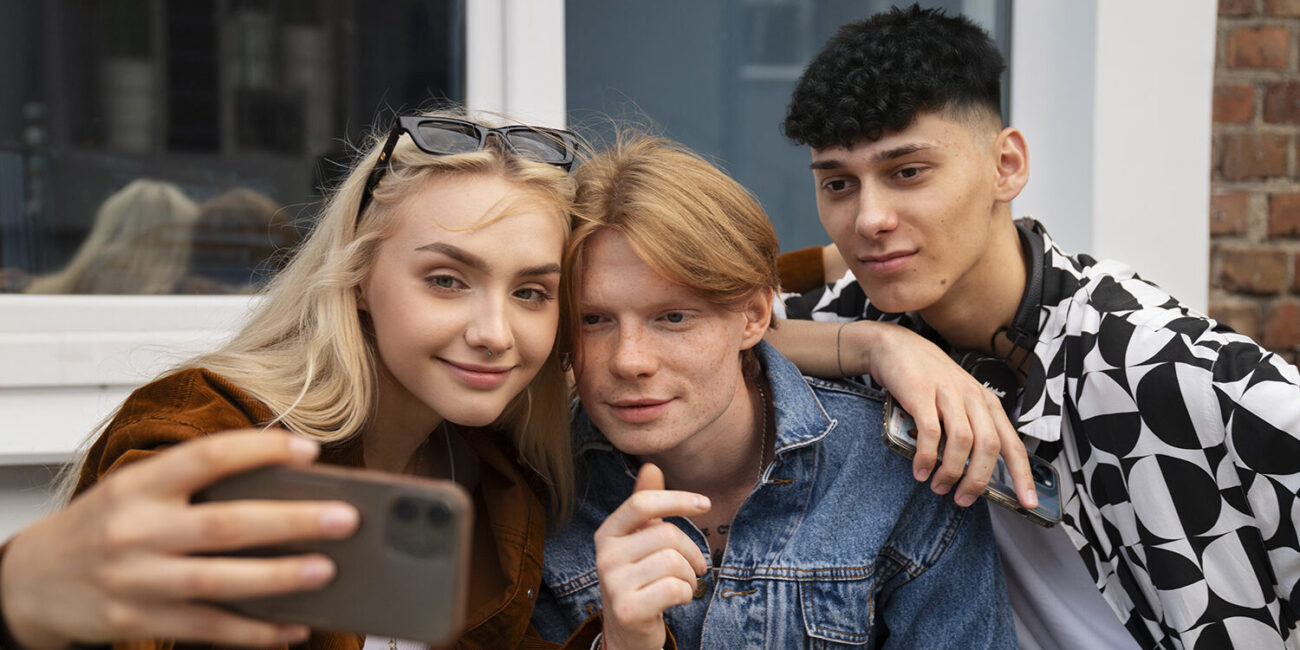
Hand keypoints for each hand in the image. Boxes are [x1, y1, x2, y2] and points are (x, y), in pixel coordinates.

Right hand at [0, 429, 360, 648]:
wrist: (30, 580)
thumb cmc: (100, 527)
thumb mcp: (135, 490)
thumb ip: (193, 484)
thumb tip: (282, 482)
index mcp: (140, 484)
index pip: (208, 457)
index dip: (262, 451)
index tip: (309, 449)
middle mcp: (137, 530)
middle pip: (226, 524)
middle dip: (292, 521)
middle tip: (343, 517)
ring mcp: (137, 580)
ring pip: (220, 581)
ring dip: (280, 578)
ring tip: (327, 569)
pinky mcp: (138, 621)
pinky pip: (207, 629)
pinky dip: (254, 632)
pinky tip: (292, 628)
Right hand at [594, 464, 709, 649]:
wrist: (627, 632)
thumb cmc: (640, 580)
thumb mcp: (640, 540)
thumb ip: (645, 505)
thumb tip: (650, 466)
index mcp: (607, 533)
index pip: (642, 503)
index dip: (676, 499)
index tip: (705, 504)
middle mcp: (605, 556)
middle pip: (667, 535)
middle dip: (691, 552)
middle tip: (695, 567)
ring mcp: (613, 583)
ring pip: (674, 562)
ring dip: (690, 577)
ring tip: (683, 585)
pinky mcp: (627, 609)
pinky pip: (674, 588)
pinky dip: (686, 594)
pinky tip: (676, 599)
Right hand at [846, 322, 1037, 509]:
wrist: (896, 347)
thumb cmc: (929, 378)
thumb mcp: (959, 399)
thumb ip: (970, 428)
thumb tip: (975, 472)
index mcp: (987, 403)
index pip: (1012, 444)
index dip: (1022, 475)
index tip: (1028, 502)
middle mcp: (973, 397)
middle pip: (989, 446)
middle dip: (978, 480)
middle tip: (964, 499)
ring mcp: (948, 394)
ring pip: (962, 442)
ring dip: (952, 472)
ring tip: (939, 487)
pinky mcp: (922, 394)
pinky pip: (930, 433)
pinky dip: (927, 457)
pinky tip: (921, 471)